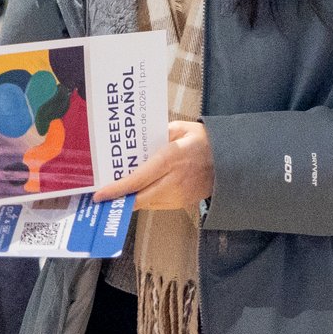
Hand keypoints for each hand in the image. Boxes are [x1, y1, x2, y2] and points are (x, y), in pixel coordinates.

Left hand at [97, 121, 212, 211]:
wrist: (232, 161)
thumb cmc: (205, 141)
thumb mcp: (181, 129)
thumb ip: (159, 134)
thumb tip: (139, 142)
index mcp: (171, 159)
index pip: (138, 179)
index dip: (117, 189)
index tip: (100, 194)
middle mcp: (174, 181)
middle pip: (140, 198)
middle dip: (120, 200)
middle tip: (102, 198)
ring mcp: (179, 195)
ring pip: (147, 204)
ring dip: (131, 200)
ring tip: (117, 194)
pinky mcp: (183, 203)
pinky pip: (158, 204)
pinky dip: (146, 200)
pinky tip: (138, 193)